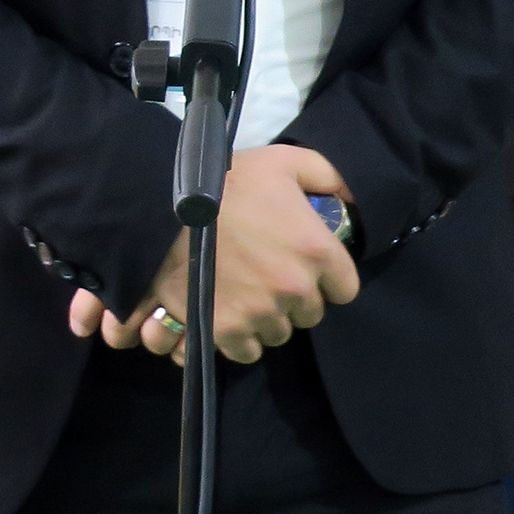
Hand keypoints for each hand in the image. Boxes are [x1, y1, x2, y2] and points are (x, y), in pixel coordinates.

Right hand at [64, 144, 361, 360]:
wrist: (164, 206)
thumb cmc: (228, 181)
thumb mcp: (285, 162)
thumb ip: (326, 176)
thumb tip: (349, 197)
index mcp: (316, 250)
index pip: (345, 289)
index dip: (329, 281)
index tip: (311, 271)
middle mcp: (293, 288)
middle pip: (309, 315)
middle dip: (295, 301)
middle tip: (272, 279)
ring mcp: (258, 313)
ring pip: (278, 334)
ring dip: (267, 321)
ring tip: (249, 298)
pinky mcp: (223, 331)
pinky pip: (245, 351)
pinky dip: (239, 339)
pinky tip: (229, 318)